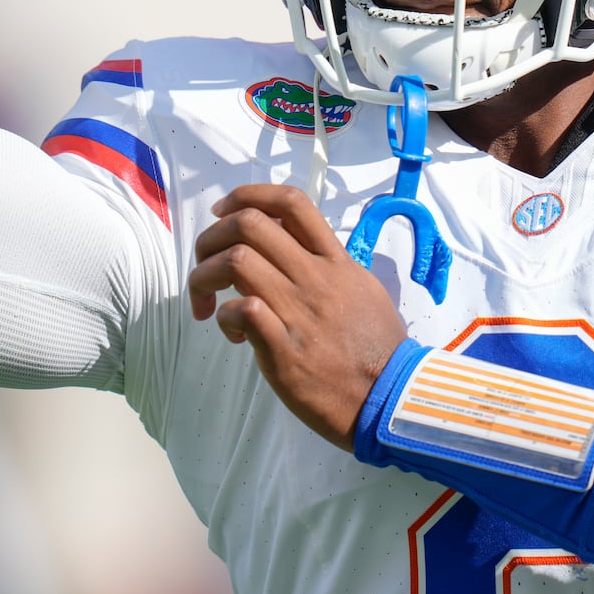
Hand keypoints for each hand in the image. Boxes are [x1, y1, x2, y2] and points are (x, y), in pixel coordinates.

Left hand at [188, 184, 409, 451]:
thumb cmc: (376, 347)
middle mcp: (315, 277)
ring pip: (236, 261)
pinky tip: (232, 333)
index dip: (247, 195)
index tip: (224, 212)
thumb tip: (297, 250)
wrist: (388, 398)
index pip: (291, 203)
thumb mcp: (364, 290)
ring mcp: (299, 311)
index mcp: (335, 261)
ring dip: (206, 276)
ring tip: (207, 301)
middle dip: (212, 237)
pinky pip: (241, 311)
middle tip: (206, 262)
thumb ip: (330, 267)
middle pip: (249, 224)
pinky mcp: (284, 348)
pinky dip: (224, 316)